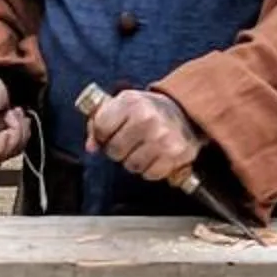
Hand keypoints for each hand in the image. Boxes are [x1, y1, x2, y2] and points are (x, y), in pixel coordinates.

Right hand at [0, 73, 30, 166]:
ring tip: (11, 113)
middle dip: (13, 132)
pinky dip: (23, 131)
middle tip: (10, 113)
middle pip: (1, 154)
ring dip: (19, 129)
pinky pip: (19, 148)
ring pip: (13, 151)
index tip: (6, 130)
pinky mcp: (2, 150)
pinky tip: (16, 119)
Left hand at [85, 87, 202, 184]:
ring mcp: (162, 137)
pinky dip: (150, 169)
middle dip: (118, 149)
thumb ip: (99, 122)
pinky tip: (155, 156)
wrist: (185, 111)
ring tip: (142, 148)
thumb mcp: (122, 105)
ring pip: (131, 165)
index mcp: (131, 102)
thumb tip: (91, 147)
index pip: (100, 128)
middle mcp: (147, 118)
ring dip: (134, 161)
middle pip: (114, 151)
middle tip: (128, 141)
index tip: (110, 131)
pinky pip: (150, 174)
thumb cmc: (148, 109)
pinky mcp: (176, 154)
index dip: (102, 134)